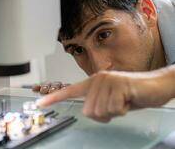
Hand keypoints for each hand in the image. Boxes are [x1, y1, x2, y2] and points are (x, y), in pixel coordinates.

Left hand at [36, 68, 174, 122]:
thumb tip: (87, 112)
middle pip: (88, 111)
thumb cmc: (131, 94)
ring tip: (123, 101)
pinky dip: (122, 110)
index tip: (39, 103)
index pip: (69, 91)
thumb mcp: (110, 101)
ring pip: (100, 111)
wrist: (155, 86)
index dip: (54, 98)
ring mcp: (107, 81)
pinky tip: (128, 100)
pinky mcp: (118, 85)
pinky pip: (113, 109)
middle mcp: (97, 79)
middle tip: (116, 106)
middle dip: (104, 115)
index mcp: (92, 82)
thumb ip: (97, 104)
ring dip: (114, 112)